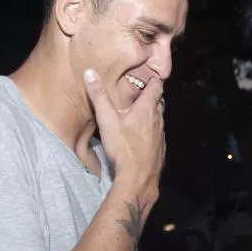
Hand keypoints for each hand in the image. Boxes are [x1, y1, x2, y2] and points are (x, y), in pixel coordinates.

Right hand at [83, 68, 165, 196]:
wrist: (139, 177)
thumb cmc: (124, 147)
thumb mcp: (107, 120)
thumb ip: (99, 96)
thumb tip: (90, 73)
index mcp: (146, 108)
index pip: (156, 86)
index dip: (153, 79)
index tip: (147, 76)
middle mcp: (157, 119)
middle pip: (159, 102)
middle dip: (151, 96)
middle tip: (139, 94)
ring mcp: (161, 135)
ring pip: (158, 118)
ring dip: (151, 114)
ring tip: (138, 114)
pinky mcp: (160, 148)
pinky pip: (157, 134)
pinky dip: (151, 131)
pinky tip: (141, 136)